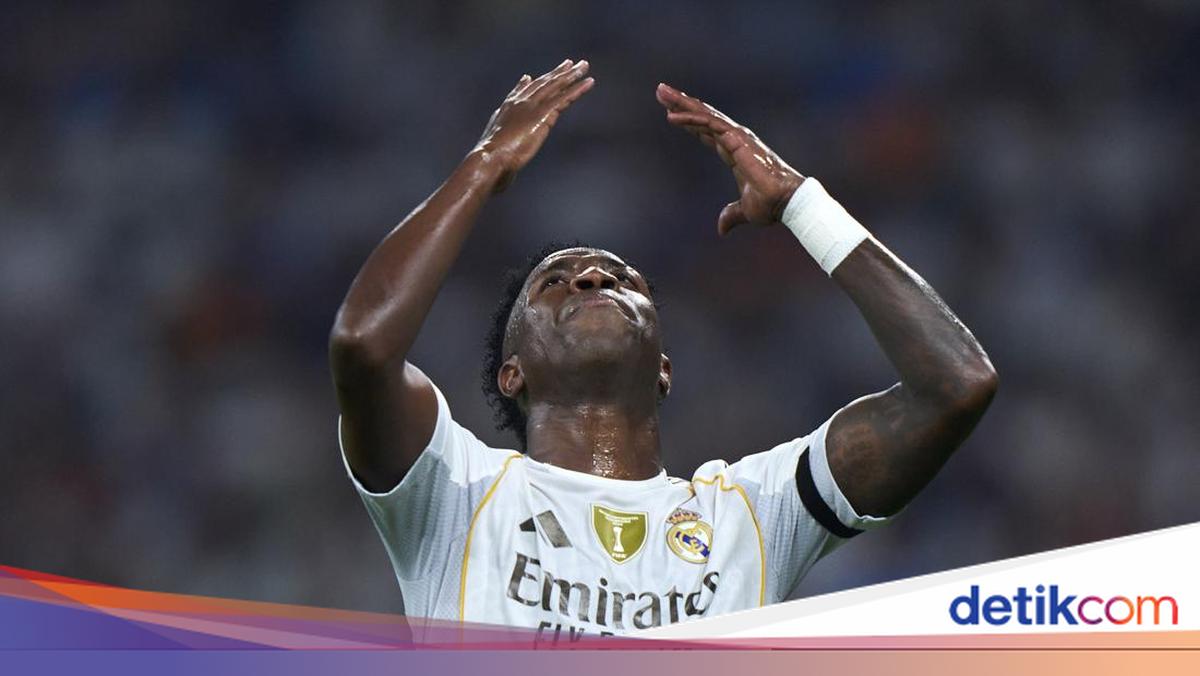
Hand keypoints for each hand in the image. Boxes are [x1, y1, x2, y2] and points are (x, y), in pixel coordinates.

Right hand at [472, 59, 594, 192]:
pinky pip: (564, 98)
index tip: (530, 76)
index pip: (518, 94)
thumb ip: (499, 154)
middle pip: (541, 84)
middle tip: (568, 63)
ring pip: (555, 86)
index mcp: (505, 112)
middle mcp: (519, 104)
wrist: (489, 159)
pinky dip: (578, 89)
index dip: (527, 85)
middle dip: (555, 73)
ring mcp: (532, 107)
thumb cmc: (489, 165)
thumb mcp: (493, 155)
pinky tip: (589, 82)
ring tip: (584, 66)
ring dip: (571, 75)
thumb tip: (500, 172)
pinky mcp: (544, 114)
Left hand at [656, 83, 805, 234]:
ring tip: (661, 92)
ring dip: (681, 103)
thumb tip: (722, 229)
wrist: (786, 202)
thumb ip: (730, 215)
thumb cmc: (770, 204)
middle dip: (681, 103)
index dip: (689, 122)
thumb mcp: (743, 211)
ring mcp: (736, 137)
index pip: (707, 132)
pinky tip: (671, 116)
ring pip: (704, 114)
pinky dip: (690, 120)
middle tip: (661, 91)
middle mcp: (734, 139)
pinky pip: (709, 125)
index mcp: (734, 151)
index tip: (671, 113)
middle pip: (702, 116)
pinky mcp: (737, 140)